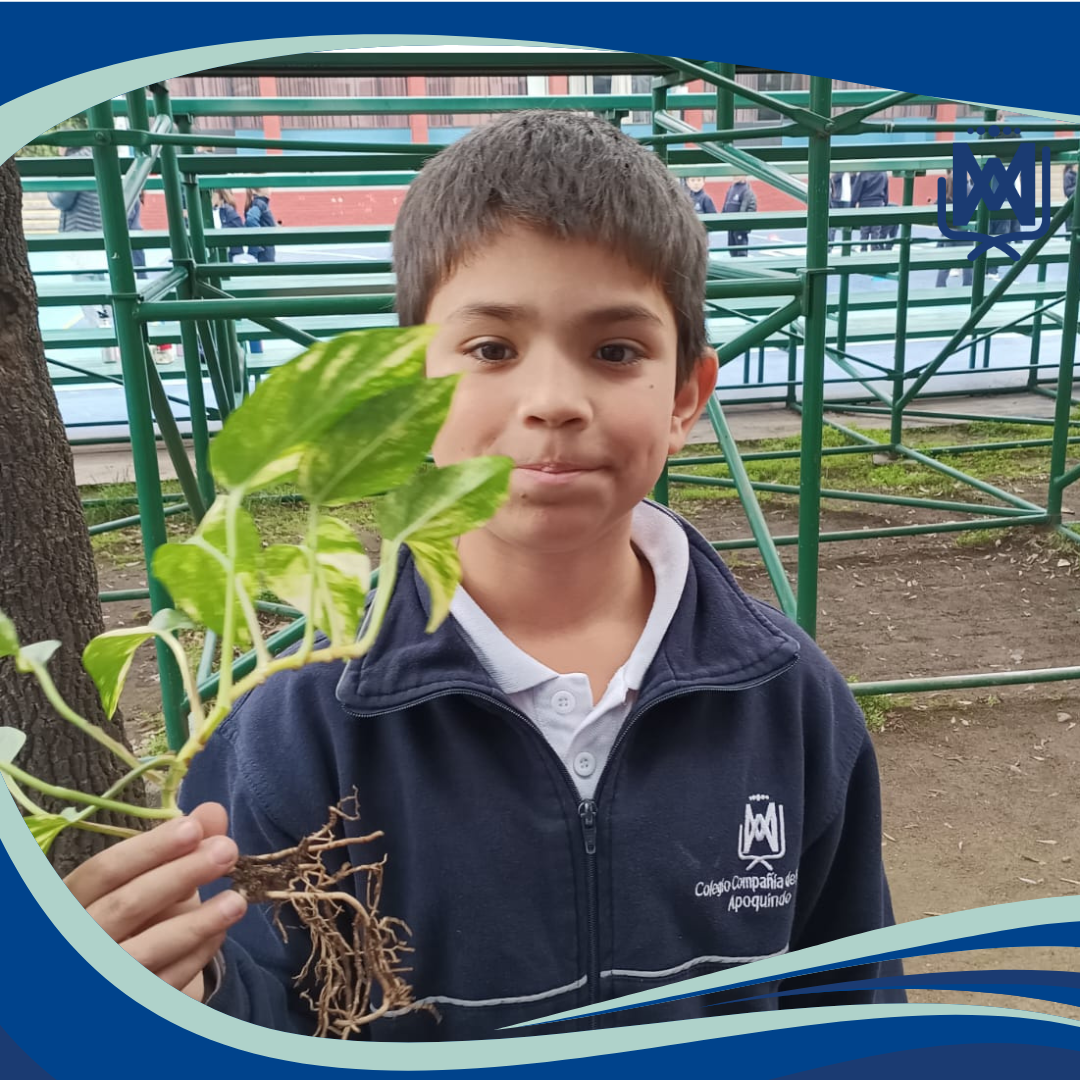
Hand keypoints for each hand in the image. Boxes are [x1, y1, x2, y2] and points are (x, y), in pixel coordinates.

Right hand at [64, 803, 246, 999]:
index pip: (104, 871)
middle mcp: (75, 941)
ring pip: (145, 950)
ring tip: (237, 900)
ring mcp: (98, 978)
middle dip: (180, 875)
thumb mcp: (152, 877)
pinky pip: (165, 982)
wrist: (127, 974)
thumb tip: (214, 812)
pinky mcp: (126, 1008)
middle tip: (227, 851)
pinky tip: (221, 932)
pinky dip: (196, 956)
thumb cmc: (139, 914)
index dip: (149, 849)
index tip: (194, 829)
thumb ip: (179, 845)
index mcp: (70, 900)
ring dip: (197, 922)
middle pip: (126, 905)